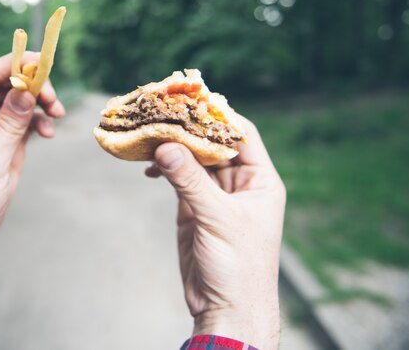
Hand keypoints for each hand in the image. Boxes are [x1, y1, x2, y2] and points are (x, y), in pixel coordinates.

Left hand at [0, 52, 64, 273]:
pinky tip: (48, 133)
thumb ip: (10, 124)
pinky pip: (20, 123)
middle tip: (54, 99)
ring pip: (15, 103)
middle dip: (32, 86)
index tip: (40, 62)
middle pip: (4, 86)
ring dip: (38, 104)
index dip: (13, 64)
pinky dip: (36, 123)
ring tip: (58, 116)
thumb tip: (26, 91)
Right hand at [145, 115, 285, 349]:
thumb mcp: (217, 220)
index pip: (241, 135)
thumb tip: (165, 147)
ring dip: (173, 147)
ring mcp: (215, 195)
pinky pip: (178, 178)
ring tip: (149, 135)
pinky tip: (150, 164)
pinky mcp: (194, 208)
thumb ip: (191, 182)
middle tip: (161, 113)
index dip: (218, 116)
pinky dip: (164, 168)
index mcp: (259, 181)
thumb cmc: (238, 267)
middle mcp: (239, 183)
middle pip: (213, 144)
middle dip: (188, 129)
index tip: (191, 100)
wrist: (226, 308)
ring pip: (193, 159)